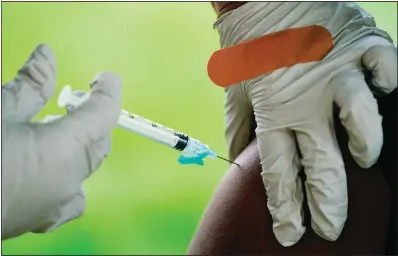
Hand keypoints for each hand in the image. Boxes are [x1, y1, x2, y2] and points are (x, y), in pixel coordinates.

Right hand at [1, 44, 121, 238]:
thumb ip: (30, 84)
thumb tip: (47, 56)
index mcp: (64, 151)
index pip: (103, 114)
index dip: (108, 92)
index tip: (106, 79)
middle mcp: (70, 180)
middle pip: (99, 141)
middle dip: (95, 118)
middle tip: (76, 101)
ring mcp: (57, 204)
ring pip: (87, 167)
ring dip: (83, 145)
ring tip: (59, 130)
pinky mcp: (41, 219)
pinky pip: (71, 196)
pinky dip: (70, 176)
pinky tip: (53, 169)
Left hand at [224, 39, 395, 245]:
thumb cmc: (247, 50)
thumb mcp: (236, 92)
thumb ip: (239, 127)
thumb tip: (235, 156)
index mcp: (273, 113)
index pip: (280, 174)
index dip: (287, 210)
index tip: (292, 234)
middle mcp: (306, 100)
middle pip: (322, 165)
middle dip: (327, 205)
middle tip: (330, 229)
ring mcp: (335, 72)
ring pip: (361, 121)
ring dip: (366, 146)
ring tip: (364, 160)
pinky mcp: (358, 45)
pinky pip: (385, 68)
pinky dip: (390, 81)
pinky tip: (387, 92)